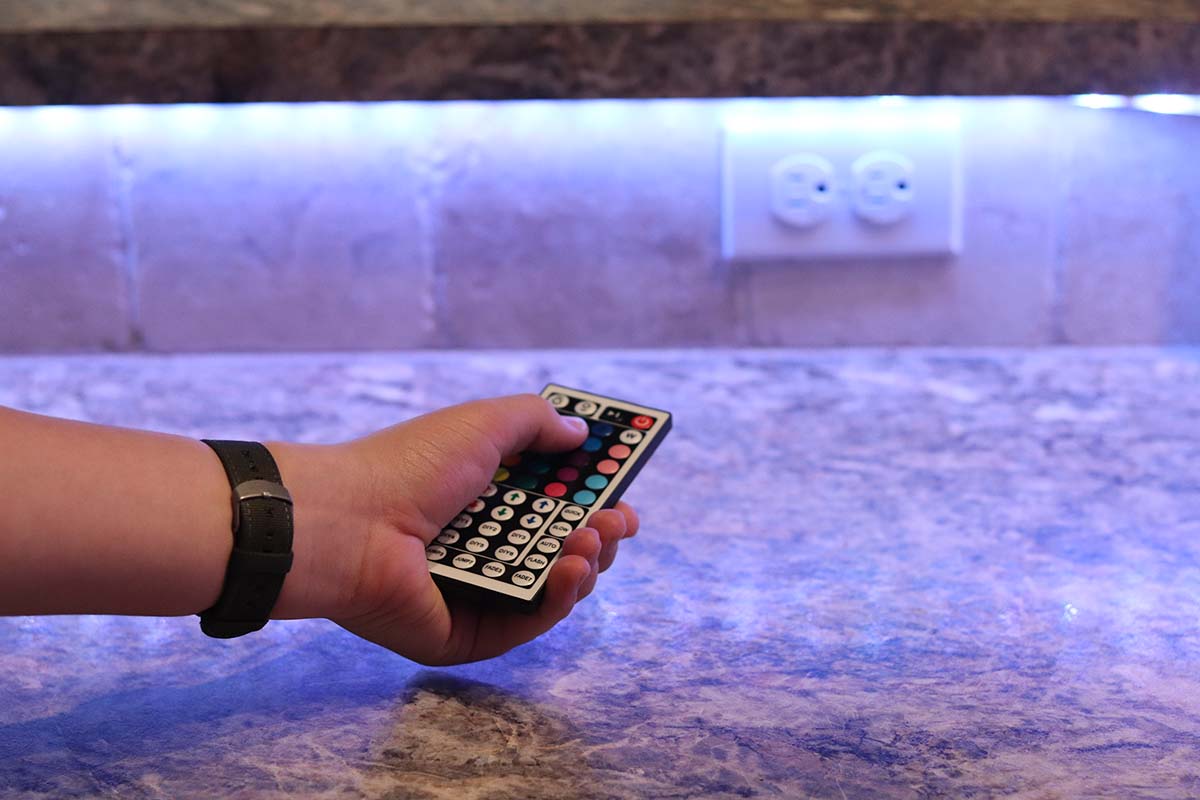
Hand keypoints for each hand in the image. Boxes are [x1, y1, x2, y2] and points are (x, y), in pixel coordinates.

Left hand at [268, 394, 638, 664]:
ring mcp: (473, 594)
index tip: (620, 490)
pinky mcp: (465, 636)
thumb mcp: (481, 424)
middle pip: (558, 550)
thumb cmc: (409, 467)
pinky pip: (525, 624)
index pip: (547, 504)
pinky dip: (558, 600)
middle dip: (598, 534)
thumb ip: (535, 422)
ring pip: (550, 590)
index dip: (588, 498)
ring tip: (590, 540)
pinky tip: (571, 571)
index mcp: (479, 500)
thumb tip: (579, 431)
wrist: (350, 523)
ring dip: (585, 563)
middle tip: (617, 520)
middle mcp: (478, 548)